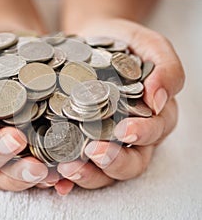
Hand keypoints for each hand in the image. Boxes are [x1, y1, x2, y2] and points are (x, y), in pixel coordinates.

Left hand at [57, 18, 184, 191]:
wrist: (88, 41)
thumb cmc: (122, 43)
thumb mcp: (148, 45)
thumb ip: (165, 68)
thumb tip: (158, 99)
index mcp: (151, 117)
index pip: (153, 133)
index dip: (143, 134)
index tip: (125, 129)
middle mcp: (129, 138)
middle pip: (130, 163)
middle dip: (114, 162)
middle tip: (94, 152)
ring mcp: (102, 143)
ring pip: (103, 172)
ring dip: (88, 174)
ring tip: (67, 167)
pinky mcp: (77, 144)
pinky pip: (76, 166)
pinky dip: (67, 177)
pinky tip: (55, 178)